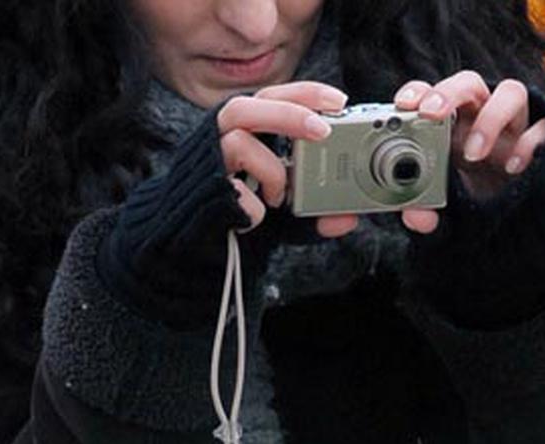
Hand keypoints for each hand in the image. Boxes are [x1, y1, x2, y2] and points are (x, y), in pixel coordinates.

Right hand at [216, 81, 358, 237]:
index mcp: (242, 133)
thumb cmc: (241, 217)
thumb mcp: (287, 214)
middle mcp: (220, 140)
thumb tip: (346, 219)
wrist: (199, 248)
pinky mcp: (203, 189)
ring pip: (237, 141)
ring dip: (270, 170)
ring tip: (281, 196)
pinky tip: (257, 217)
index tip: (339, 101)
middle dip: (288, 113)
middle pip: (243, 106)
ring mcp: (208, 163)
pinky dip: (256, 207)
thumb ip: (314, 212)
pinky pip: (234, 188)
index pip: (270, 98)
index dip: (303, 93)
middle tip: (323, 130)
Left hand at [393, 71, 544, 233]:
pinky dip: (528, 143)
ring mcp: (512, 124)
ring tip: (473, 153)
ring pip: (510, 93)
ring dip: (490, 118)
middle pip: (468, 84)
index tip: (404, 104)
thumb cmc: (470, 199)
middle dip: (448, 93)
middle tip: (431, 113)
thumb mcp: (444, 211)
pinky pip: (541, 129)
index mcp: (448, 125)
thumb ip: (426, 213)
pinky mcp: (539, 140)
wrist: (512, 221)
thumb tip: (414, 217)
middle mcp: (479, 115)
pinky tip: (512, 167)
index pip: (431, 95)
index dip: (418, 92)